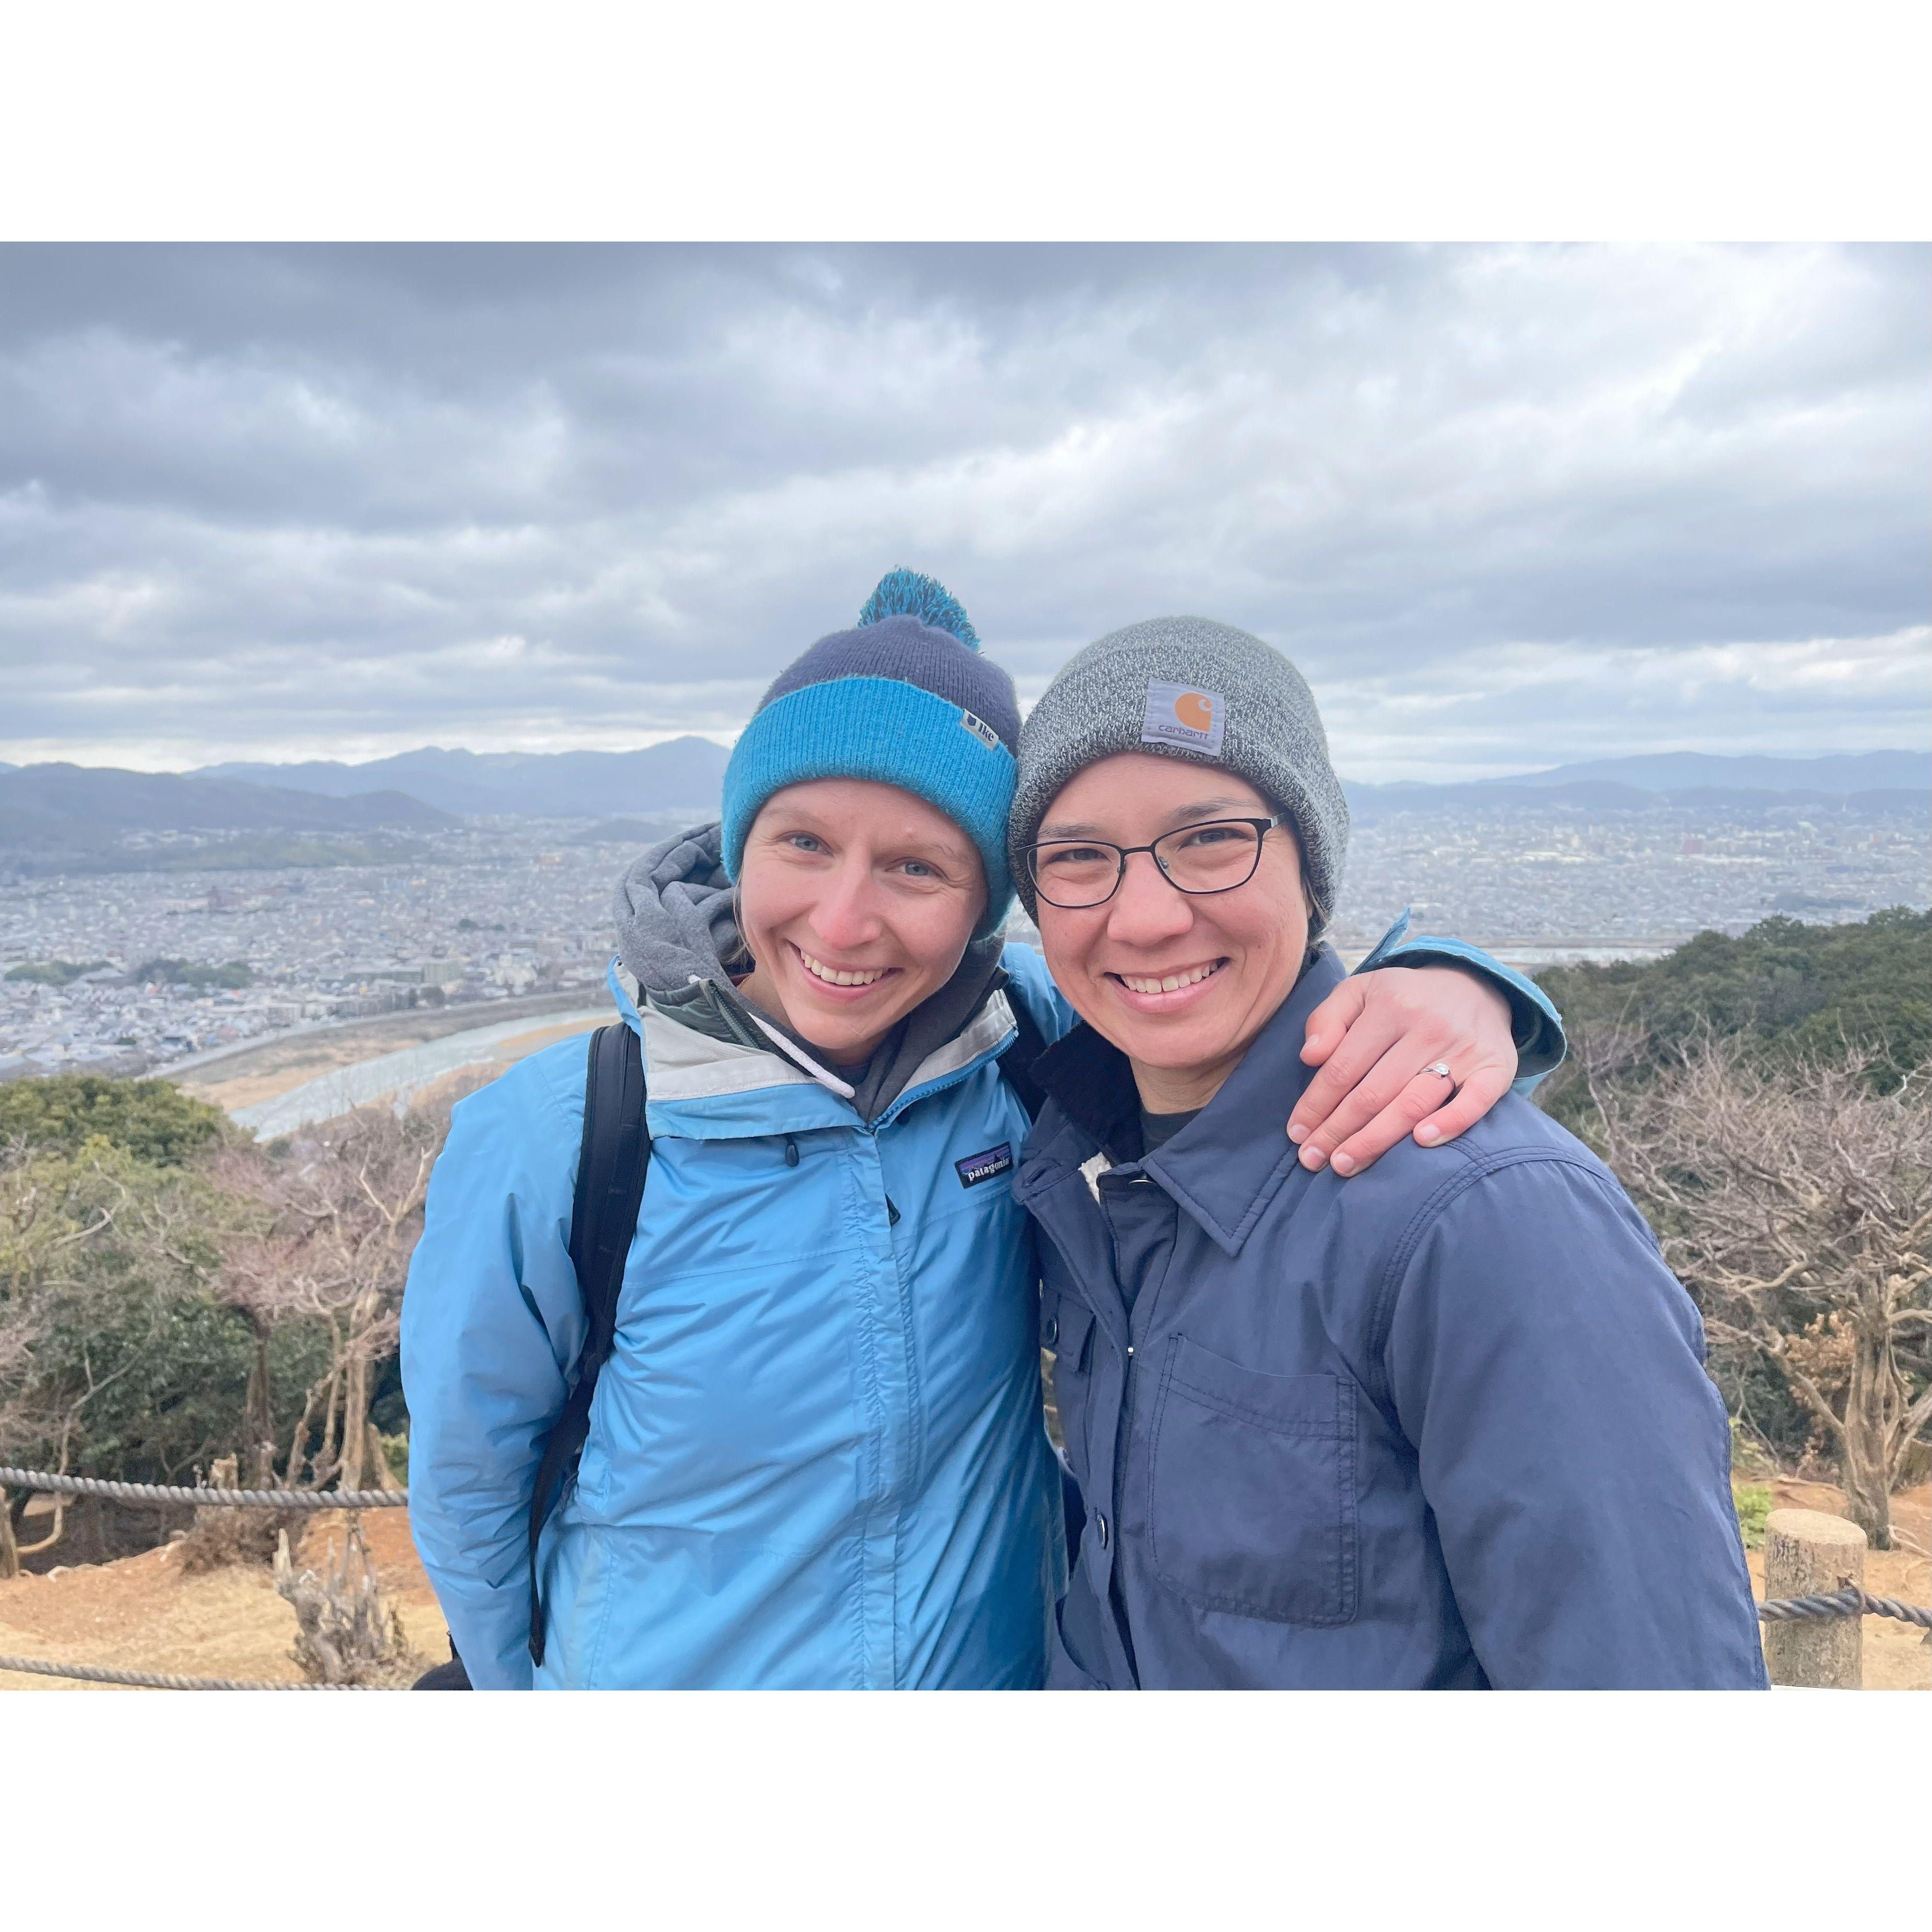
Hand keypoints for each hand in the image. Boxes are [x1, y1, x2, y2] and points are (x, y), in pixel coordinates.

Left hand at [1287, 966, 1517, 1175]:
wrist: (1475, 986)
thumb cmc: (1403, 998)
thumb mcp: (1360, 991)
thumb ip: (1326, 1018)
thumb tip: (1309, 1057)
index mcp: (1389, 1007)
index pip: (1343, 1067)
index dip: (1316, 1104)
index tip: (1297, 1134)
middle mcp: (1427, 1027)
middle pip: (1373, 1092)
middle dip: (1337, 1131)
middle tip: (1313, 1160)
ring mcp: (1463, 1049)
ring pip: (1413, 1103)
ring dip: (1376, 1140)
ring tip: (1346, 1164)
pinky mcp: (1495, 1067)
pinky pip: (1474, 1101)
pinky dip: (1450, 1123)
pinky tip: (1421, 1142)